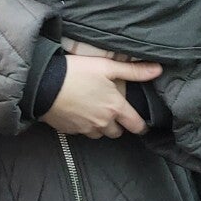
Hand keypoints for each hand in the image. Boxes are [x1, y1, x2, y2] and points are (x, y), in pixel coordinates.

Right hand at [41, 55, 161, 138]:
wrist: (43, 84)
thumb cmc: (76, 72)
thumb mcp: (106, 66)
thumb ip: (133, 71)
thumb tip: (158, 70)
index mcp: (115, 107)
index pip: (136, 125)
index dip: (141, 126)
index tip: (141, 125)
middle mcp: (103, 122)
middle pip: (117, 133)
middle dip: (118, 125)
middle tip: (112, 112)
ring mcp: (85, 128)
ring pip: (100, 133)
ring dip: (100, 126)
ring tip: (93, 111)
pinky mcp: (70, 130)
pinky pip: (82, 132)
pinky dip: (83, 125)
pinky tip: (77, 112)